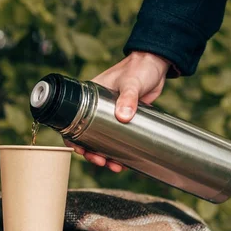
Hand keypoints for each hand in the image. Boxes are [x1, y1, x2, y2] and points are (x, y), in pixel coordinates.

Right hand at [65, 51, 170, 172]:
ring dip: (106, 155)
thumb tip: (123, 117)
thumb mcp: (132, 83)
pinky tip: (124, 162)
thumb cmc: (139, 68)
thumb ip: (128, 98)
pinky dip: (119, 151)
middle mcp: (96, 107)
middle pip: (87, 136)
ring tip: (115, 167)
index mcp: (89, 97)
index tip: (80, 150)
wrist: (157, 64)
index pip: (73, 120)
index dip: (73, 138)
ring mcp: (111, 114)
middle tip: (101, 162)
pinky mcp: (125, 119)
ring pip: (102, 140)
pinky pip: (117, 139)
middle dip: (92, 152)